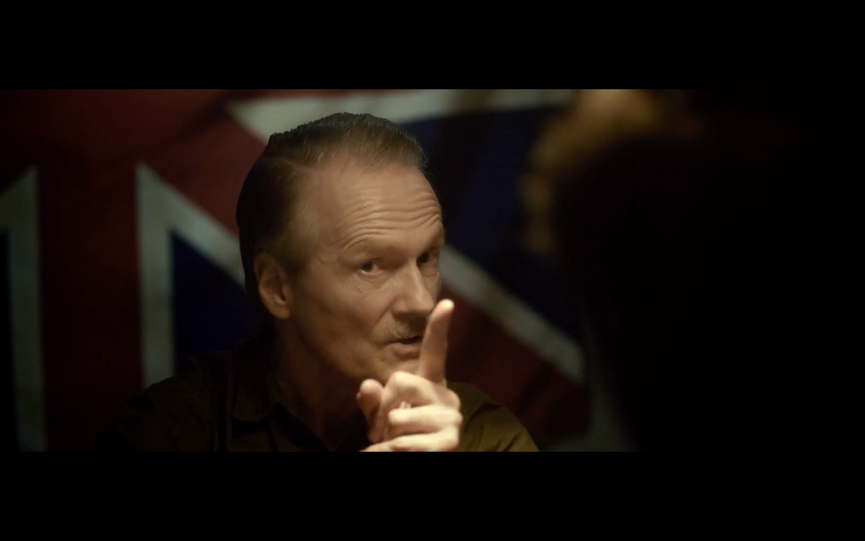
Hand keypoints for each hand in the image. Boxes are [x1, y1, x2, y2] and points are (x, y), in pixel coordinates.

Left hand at [357, 299, 461, 451]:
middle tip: (381, 430)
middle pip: (401, 380)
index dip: (439, 328)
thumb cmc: (398, 437)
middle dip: (383, 406)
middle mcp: (447, 396)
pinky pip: (404, 442)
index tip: (446, 303)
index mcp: (432, 383)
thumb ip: (373, 400)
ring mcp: (452, 419)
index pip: (436, 351)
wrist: (415, 461)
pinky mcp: (451, 442)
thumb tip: (368, 386)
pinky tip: (399, 453)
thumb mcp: (380, 416)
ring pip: (398, 416)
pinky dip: (390, 451)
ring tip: (395, 444)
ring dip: (387, 435)